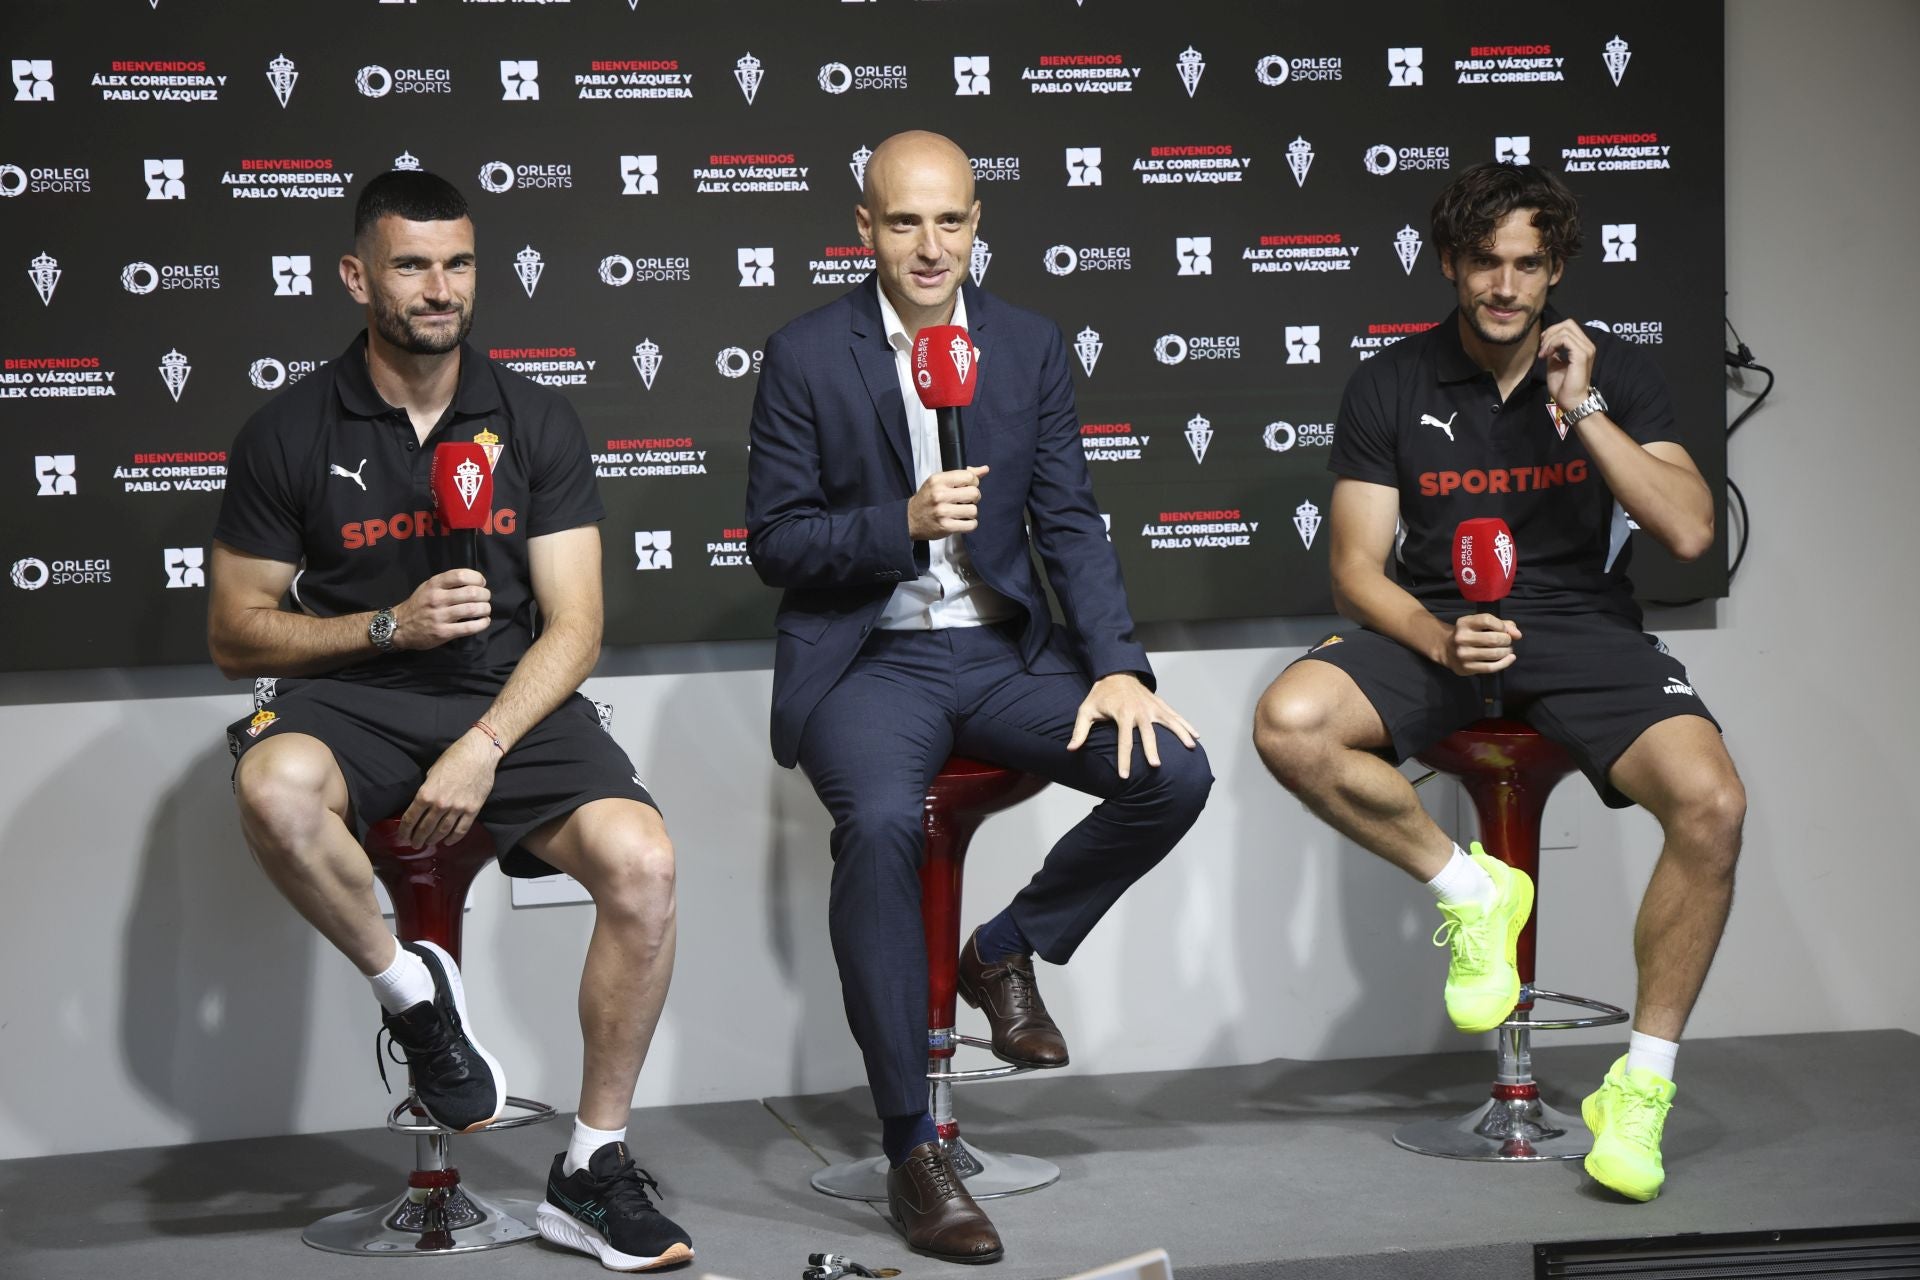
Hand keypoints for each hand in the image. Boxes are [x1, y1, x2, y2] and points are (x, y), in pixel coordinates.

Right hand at [393, 569, 490, 649]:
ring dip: (485, 609)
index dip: (477, 578)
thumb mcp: (428, 587)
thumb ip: (447, 583)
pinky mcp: (443, 632)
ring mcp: (440, 616)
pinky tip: (484, 621)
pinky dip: (482, 624)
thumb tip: (474, 582)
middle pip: (471, 593)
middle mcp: (437, 599)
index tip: (482, 583)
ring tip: (485, 609)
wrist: (399, 627)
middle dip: (485, 595)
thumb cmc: (419, 605)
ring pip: (473, 609)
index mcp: (434, 584)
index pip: (461, 575)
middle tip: (486, 598)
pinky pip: (469, 627)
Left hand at [394, 729, 498, 848]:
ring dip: (433, 840)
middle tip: (414, 844)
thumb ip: (427, 790)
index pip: (410, 818)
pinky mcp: (472, 810)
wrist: (478, 753)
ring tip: (429, 843)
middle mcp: (440, 804)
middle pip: (425, 828)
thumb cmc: (454, 758)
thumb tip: (423, 803)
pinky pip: (461, 829)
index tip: (402, 837)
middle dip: (417, 838)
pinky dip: (453, 838)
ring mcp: (457, 808)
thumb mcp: (432, 772)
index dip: (404, 830)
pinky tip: (448, 842)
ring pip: (442, 831)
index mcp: (426, 793)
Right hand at [907, 465, 990, 540]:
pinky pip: (971, 525)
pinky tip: (962, 521)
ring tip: (962, 511)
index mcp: (938, 480)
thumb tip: (985, 469)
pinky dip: (970, 524)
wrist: (909, 519)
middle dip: (974, 497)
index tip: (968, 486)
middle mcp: (940, 495)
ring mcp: (942, 512)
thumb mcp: (939, 482)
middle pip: (974, 493)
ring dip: (971, 512)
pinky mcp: (946, 527)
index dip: (974, 482)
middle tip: (966, 500)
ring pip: (973, 510)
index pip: (969, 476)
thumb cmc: (927, 498)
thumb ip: (962, 475)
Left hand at [1066, 673, 1199, 779]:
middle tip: (1155, 765)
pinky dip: (1186, 724)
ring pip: (1169, 722)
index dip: (1123, 759)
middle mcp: (1139, 710)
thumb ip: (1080, 730)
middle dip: (1151, 749)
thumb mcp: (1086, 710)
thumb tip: (1071, 749)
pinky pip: (1175, 715)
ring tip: (1190, 747)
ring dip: (1180, 734)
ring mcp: (1152, 707)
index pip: (1123, 740)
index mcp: (1122, 713)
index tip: (1124, 776)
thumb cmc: (1100, 695)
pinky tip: (1196, 736)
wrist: (1116, 672)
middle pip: (1148, 733)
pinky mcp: (1159, 704)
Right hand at [1442, 613, 1523, 675]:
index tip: (1504, 630)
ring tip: (1507, 650)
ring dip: (1506, 652)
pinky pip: (1491, 667)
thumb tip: (1517, 635)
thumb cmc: (1470, 634)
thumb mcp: (1481, 624)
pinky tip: (1509, 659)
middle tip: (1507, 642)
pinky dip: (1504, 663)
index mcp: (1464, 623)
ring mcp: (1463, 654)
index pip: (1488, 620)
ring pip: (1494, 654)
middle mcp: (1461, 638)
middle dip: (1506, 640)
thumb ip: (1502, 625)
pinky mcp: (1466, 667)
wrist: (1447, 650)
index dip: (1501, 625)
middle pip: (1493, 639)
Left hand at [1539, 318, 1596, 412]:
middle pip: (1568, 323)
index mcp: (1582, 346)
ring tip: (1543, 354)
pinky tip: (1546, 355)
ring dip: (1549, 340)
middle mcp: (1587, 345)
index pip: (1569, 326)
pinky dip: (1552, 344)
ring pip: (1565, 330)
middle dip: (1551, 332)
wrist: (1571, 401)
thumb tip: (1548, 343)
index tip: (1542, 345)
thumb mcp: (1555, 364)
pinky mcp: (1581, 355)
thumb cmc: (1564, 386)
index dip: (1553, 331)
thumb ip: (1554, 351)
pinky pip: (1565, 339)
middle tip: (1542, 348)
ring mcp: (1586, 349)